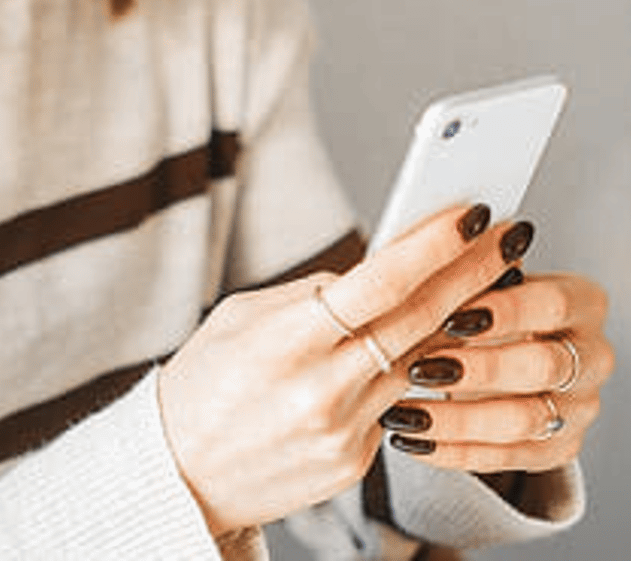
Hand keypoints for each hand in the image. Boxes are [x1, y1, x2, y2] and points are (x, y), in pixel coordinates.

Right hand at [157, 203, 518, 535]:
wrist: (183, 472)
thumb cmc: (205, 380)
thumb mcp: (242, 318)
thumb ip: (311, 295)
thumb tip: (373, 275)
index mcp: (285, 340)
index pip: (378, 284)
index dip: (431, 247)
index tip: (468, 216)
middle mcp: (322, 389)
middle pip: (418, 321)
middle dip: (470, 274)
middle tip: (505, 239)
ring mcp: (344, 431)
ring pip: (419, 363)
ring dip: (455, 322)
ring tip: (482, 285)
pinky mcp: (356, 462)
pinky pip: (397, 405)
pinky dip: (411, 371)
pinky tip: (425, 348)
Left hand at [378, 264, 613, 473]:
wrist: (503, 347)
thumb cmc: (483, 301)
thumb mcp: (479, 277)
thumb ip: (466, 269)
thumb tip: (434, 247)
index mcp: (580, 302)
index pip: (551, 303)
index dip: (501, 310)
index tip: (449, 314)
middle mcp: (591, 356)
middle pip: (543, 366)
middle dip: (477, 369)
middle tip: (420, 368)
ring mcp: (579, 407)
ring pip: (524, 420)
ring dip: (457, 417)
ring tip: (404, 411)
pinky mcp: (558, 447)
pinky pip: (507, 457)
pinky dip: (453, 450)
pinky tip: (412, 438)